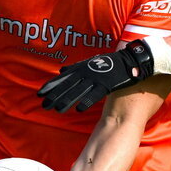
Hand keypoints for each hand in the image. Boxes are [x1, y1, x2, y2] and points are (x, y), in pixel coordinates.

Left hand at [38, 39, 157, 112]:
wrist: (131, 59)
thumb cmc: (111, 62)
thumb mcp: (90, 62)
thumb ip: (75, 68)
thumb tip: (61, 70)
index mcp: (81, 68)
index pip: (62, 78)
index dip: (51, 86)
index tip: (40, 94)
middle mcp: (86, 73)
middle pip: (67, 86)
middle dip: (54, 96)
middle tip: (43, 106)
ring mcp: (96, 78)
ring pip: (78, 91)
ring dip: (67, 100)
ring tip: (57, 110)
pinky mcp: (107, 84)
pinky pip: (95, 94)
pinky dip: (87, 101)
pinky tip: (79, 109)